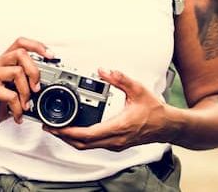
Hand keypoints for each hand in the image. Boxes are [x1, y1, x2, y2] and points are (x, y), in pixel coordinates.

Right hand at [0, 37, 52, 134]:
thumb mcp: (14, 91)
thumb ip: (25, 84)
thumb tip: (44, 85)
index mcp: (3, 62)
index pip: (20, 43)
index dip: (37, 46)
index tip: (50, 56)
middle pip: (21, 54)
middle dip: (34, 71)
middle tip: (37, 88)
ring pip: (17, 72)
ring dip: (27, 92)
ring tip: (26, 106)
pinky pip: (10, 94)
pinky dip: (18, 108)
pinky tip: (17, 115)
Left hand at [45, 69, 167, 150]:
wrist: (168, 126)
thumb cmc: (154, 110)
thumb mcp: (138, 89)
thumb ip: (120, 78)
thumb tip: (103, 70)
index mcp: (118, 127)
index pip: (88, 134)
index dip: (69, 132)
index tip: (56, 127)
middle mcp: (115, 139)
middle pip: (83, 144)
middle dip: (64, 137)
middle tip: (50, 128)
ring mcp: (116, 144)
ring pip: (88, 147)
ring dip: (71, 140)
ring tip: (58, 129)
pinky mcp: (116, 144)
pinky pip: (94, 145)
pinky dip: (81, 140)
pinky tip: (75, 132)